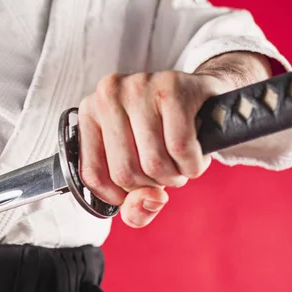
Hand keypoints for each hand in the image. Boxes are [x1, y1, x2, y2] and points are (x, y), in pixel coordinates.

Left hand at [78, 70, 233, 227]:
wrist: (202, 98)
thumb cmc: (161, 135)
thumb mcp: (138, 169)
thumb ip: (134, 205)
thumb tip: (146, 203)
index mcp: (89, 113)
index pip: (93, 175)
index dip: (118, 196)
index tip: (135, 191)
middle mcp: (107, 95)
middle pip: (125, 173)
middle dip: (152, 185)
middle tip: (164, 172)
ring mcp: (138, 86)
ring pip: (154, 163)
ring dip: (175, 177)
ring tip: (179, 162)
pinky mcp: (172, 87)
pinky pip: (180, 148)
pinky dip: (193, 164)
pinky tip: (194, 155)